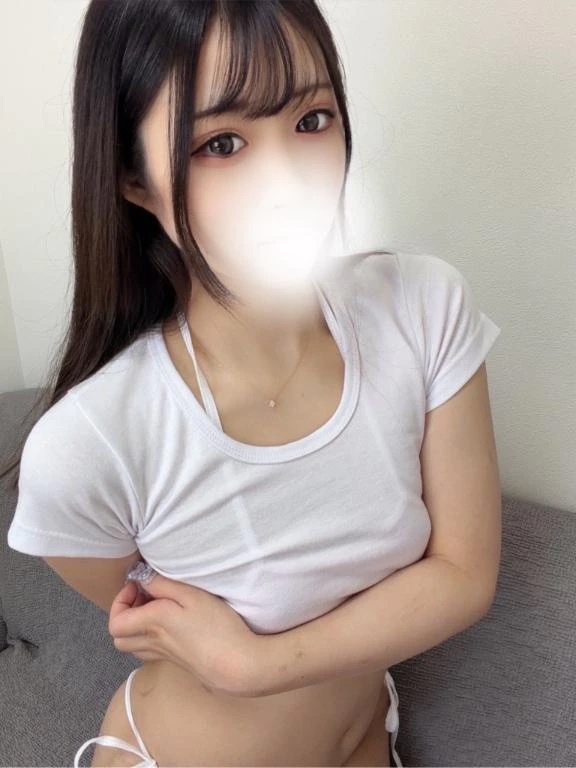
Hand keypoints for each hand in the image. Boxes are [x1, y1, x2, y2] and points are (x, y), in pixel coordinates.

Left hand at [108, 568, 260, 695]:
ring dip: (136, 626)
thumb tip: (142, 578)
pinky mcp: (175, 661)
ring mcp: (163, 654)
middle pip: (118, 637)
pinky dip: (148, 637)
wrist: (235, 663)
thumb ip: (163, 585)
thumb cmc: (216, 625)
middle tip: (144, 597)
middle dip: (124, 614)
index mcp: (152, 623)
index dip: (120, 601)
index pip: (115, 622)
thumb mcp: (192, 595)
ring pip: (132, 645)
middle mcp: (152, 642)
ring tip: (157, 609)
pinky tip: (170, 625)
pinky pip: (148, 651)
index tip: (140, 586)